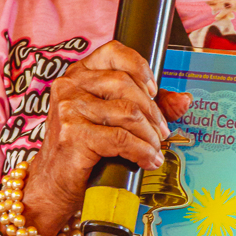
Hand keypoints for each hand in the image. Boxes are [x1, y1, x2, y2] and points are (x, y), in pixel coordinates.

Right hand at [22, 41, 189, 235]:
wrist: (52, 184)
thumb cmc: (82, 149)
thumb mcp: (112, 120)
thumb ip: (148, 105)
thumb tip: (184, 99)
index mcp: (78, 74)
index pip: (113, 52)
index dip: (140, 68)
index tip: (153, 90)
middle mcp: (69, 86)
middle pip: (126, 84)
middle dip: (152, 111)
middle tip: (162, 132)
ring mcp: (69, 109)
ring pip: (128, 112)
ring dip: (149, 135)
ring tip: (155, 148)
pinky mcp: (73, 135)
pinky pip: (121, 138)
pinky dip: (141, 151)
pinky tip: (147, 160)